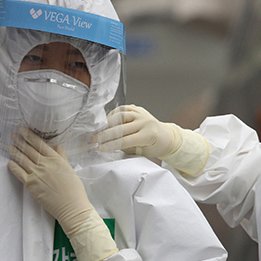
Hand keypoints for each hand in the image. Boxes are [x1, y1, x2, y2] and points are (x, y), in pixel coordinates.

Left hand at [8, 127, 116, 260]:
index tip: (24, 130)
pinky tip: (10, 162)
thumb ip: (61, 157)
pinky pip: (18, 172)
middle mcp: (45, 164)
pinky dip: (13, 166)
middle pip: (29, 149)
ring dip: (15, 151)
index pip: (40, 144)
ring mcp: (36, 174)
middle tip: (14, 135)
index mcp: (56, 159)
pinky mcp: (30, 184)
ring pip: (22, 159)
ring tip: (10, 146)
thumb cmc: (74, 189)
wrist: (71, 206)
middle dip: (20, 141)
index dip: (30, 136)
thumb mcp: (70, 169)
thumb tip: (56, 146)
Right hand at [93, 105, 209, 174]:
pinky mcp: (139, 109)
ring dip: (107, 123)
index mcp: (148, 135)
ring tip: (99, 130)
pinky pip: (123, 109)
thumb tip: (109, 145)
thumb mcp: (143, 152)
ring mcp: (142, 113)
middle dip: (105, 134)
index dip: (111, 145)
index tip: (100, 148)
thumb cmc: (155, 147)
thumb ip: (127, 148)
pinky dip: (114, 114)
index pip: (125, 140)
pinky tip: (107, 121)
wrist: (166, 137)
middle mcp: (145, 122)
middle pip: (120, 127)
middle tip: (93, 139)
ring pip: (120, 115)